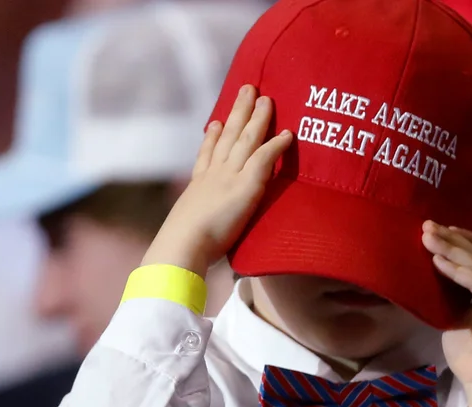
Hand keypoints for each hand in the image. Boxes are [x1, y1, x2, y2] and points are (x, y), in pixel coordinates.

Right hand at [142, 85, 291, 276]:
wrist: (182, 246)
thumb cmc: (183, 251)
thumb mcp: (189, 236)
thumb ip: (198, 234)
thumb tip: (199, 248)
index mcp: (198, 187)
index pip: (206, 157)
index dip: (211, 138)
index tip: (215, 122)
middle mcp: (212, 175)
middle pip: (226, 136)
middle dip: (237, 111)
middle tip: (246, 90)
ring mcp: (229, 176)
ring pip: (245, 138)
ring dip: (257, 116)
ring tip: (266, 97)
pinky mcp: (245, 185)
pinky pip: (264, 158)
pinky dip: (276, 145)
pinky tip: (288, 134)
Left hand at [421, 220, 471, 406]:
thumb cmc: (470, 352)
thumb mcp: (454, 314)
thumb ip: (451, 292)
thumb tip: (430, 269)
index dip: (461, 239)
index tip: (439, 228)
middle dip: (451, 238)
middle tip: (426, 225)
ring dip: (450, 249)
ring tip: (428, 238)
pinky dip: (457, 271)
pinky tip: (438, 262)